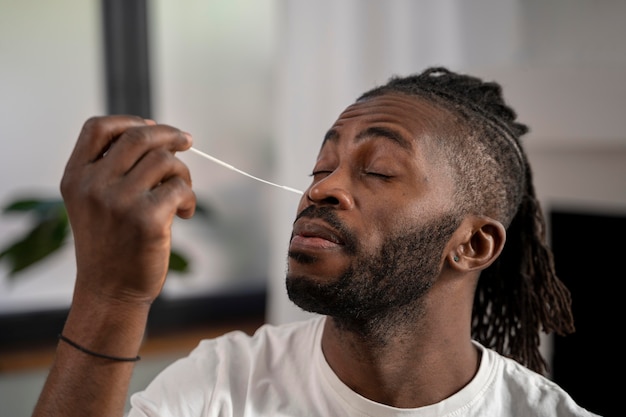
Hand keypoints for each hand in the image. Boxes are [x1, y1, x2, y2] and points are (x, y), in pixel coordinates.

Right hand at [60, 115, 195, 306]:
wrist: (110, 291)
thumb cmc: (110, 244)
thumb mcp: (95, 202)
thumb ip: (113, 168)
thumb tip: (157, 133)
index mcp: (76, 177)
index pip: (98, 128)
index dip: (129, 120)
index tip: (152, 127)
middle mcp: (94, 185)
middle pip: (139, 136)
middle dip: (170, 135)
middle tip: (187, 142)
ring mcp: (119, 201)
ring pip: (165, 160)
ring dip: (182, 173)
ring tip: (182, 194)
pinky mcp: (147, 219)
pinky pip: (180, 188)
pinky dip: (190, 198)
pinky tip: (185, 214)